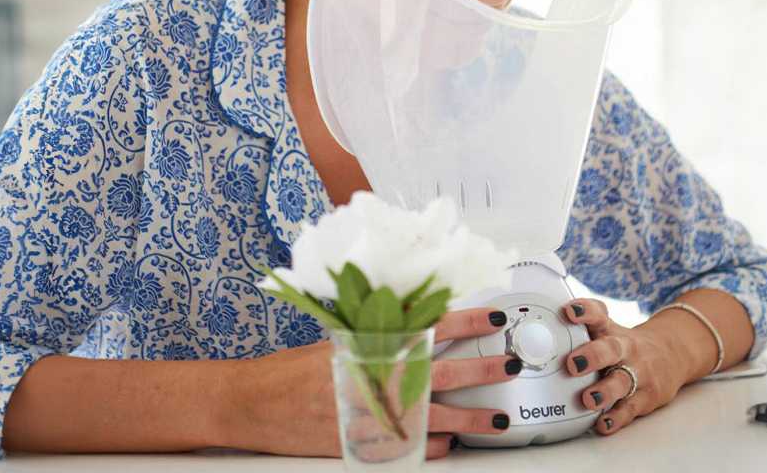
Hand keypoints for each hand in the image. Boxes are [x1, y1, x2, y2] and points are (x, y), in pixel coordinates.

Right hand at [217, 307, 518, 459]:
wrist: (257, 404)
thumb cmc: (296, 369)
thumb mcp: (339, 339)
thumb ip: (378, 332)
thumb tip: (422, 317)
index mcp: (370, 344)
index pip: (428, 326)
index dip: (467, 320)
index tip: (494, 317)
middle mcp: (374, 378)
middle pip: (441, 372)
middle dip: (482, 368)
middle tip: (510, 364)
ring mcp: (371, 415)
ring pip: (434, 418)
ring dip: (470, 419)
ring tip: (496, 419)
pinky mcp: (366, 445)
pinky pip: (411, 450)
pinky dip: (434, 448)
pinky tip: (449, 445)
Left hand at [563, 298, 688, 434]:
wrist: (670, 356)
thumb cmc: (625, 346)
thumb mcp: (607, 331)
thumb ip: (577, 332)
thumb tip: (534, 335)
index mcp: (610, 331)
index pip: (598, 314)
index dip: (584, 311)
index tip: (568, 311)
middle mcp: (625, 350)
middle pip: (611, 349)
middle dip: (592, 355)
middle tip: (572, 364)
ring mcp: (638, 374)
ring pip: (621, 382)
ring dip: (604, 391)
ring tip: (587, 399)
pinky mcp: (645, 397)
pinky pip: (630, 409)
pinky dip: (616, 418)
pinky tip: (603, 423)